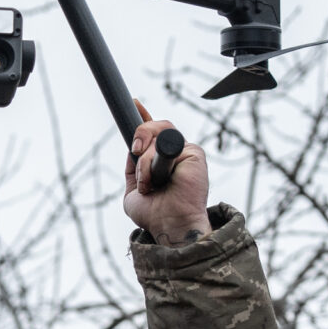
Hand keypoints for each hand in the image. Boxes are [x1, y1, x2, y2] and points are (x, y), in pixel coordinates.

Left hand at [121, 105, 209, 244]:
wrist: (169, 225)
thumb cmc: (154, 214)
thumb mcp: (134, 190)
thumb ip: (132, 169)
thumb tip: (132, 149)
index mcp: (160, 160)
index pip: (153, 133)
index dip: (143, 117)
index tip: (134, 103)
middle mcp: (174, 153)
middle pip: (156, 126)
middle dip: (141, 134)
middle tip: (136, 151)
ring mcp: (185, 152)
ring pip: (160, 136)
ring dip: (146, 160)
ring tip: (148, 184)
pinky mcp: (195, 154)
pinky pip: (169, 146)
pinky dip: (157, 164)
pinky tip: (161, 181)